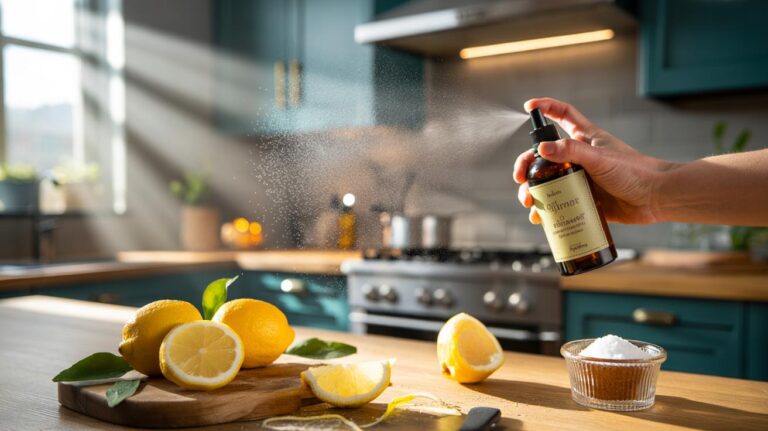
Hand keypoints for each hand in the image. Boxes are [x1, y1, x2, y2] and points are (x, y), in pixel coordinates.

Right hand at [514, 98, 674, 224]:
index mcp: (585, 139)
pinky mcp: (584, 200)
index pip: (563, 115)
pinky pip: (559, 204)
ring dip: (533, 192)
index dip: (546, 107)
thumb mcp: (600, 159)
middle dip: (527, 166)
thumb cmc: (635, 172)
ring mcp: (581, 180)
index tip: (528, 107)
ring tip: (529, 203)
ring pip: (548, 183)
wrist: (657, 199)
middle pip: (544, 156)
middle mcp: (579, 158)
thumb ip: (571, 151)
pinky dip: (546, 211)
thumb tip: (541, 150)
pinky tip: (540, 219)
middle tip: (521, 179)